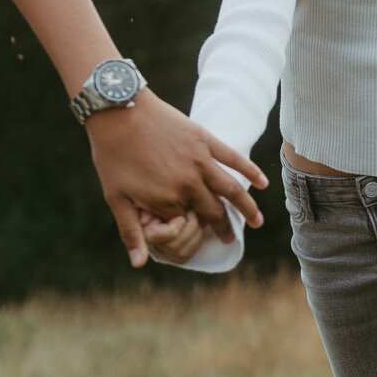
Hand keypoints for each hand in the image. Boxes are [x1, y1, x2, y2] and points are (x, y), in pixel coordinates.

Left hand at [86, 93, 266, 266]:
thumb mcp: (116, 198)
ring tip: (258, 222)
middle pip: (214, 211)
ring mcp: (201, 162)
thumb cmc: (113, 156)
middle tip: (231, 238)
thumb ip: (131, 232)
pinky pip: (234, 159)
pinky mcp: (206, 141)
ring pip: (232, 190)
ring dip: (247, 208)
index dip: (192, 231)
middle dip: (224, 227)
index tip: (196, 237)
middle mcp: (190, 184)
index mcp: (169, 201)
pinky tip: (263, 183)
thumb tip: (138, 264)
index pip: (189, 223)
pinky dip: (250, 171)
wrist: (118, 113)